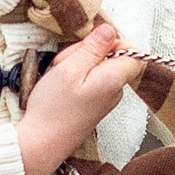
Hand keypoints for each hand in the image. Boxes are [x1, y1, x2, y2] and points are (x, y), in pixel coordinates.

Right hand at [15, 22, 144, 174]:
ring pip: (98, 70)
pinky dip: (75, 79)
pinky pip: (90, 83)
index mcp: (114, 80)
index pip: (134, 53)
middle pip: (113, 59)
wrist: (41, 144)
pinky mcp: (93, 106)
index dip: (114, 42)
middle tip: (67, 61)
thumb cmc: (53, 109)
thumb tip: (109, 31)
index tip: (92, 44)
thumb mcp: (69, 68)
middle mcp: (114, 91)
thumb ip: (93, 48)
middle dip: (89, 53)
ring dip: (77, 65)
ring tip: (59, 75)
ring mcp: (104, 100)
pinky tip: (60, 87)